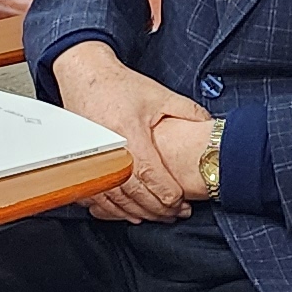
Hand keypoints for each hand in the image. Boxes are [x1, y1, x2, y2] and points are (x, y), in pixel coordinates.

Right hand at [54, 41, 207, 220]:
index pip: (149, 173)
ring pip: (114, 198)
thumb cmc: (120, 85)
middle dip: (155, 208)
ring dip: (135, 211)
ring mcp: (92, 157)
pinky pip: (94, 194)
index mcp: (128, 132)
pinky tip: (127, 212)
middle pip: (132, 192)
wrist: (85, 75)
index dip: (165, 192)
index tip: (180, 202)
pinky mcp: (81, 162)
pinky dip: (112, 208)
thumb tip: (209, 125)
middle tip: (173, 214)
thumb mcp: (159, 94)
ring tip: (155, 216)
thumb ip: (186, 111)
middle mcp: (108, 148)